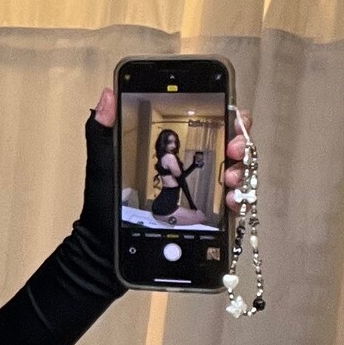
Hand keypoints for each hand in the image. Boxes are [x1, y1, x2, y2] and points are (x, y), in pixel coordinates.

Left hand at [92, 88, 253, 213]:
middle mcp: (190, 169)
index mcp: (170, 151)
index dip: (224, 114)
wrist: (105, 250)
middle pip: (229, 145)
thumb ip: (103, 129)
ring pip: (236, 173)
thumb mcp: (103, 163)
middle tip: (233, 148)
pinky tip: (229, 200)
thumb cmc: (104, 206)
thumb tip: (107, 94)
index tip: (227, 114)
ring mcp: (201, 193)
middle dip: (239, 141)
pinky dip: (237, 201)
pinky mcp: (206, 219)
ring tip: (230, 178)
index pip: (206, 122)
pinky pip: (232, 206)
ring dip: (240, 170)